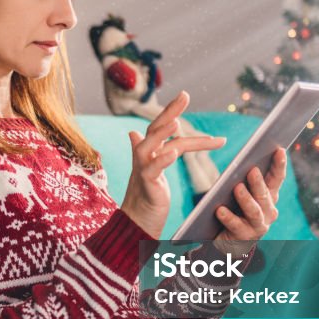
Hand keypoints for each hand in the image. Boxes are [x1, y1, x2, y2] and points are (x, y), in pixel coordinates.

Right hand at [120, 92, 226, 238]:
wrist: (136, 223)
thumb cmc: (145, 196)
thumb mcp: (150, 170)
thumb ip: (149, 151)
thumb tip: (133, 133)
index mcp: (149, 151)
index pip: (160, 126)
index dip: (171, 110)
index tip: (185, 95)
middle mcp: (143, 156)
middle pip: (155, 128)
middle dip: (170, 111)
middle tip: (185, 96)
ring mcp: (143, 170)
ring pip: (150, 146)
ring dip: (163, 133)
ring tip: (177, 122)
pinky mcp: (146, 185)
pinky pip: (152, 170)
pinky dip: (162, 160)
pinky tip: (173, 153)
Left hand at [214, 148, 286, 242]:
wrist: (228, 240)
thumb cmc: (234, 210)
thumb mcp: (240, 194)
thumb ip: (243, 180)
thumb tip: (240, 161)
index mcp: (269, 196)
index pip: (276, 179)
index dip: (279, 165)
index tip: (278, 150)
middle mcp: (269, 211)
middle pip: (264, 195)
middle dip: (259, 182)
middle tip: (252, 170)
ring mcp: (259, 225)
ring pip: (254, 211)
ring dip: (246, 199)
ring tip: (237, 188)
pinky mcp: (245, 237)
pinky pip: (236, 226)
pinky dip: (228, 217)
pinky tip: (219, 210)